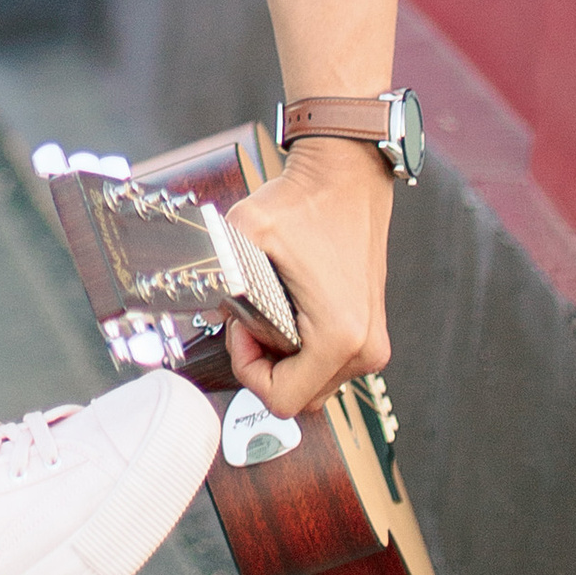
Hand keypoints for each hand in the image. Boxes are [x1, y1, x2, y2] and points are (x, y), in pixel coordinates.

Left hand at [225, 136, 392, 417]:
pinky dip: (301, 349)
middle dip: (264, 366)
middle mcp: (364, 348)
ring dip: (282, 358)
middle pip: (299, 397)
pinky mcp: (369, 330)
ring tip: (268, 311)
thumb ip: (218, 276)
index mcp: (339, 337)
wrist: (347, 175)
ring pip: (313, 383)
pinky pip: (327, 364)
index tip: (242, 327)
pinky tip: (287, 311)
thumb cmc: (305, 201)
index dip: (248, 370)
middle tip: (250, 320)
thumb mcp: (245, 234)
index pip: (281, 399)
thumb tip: (204, 310)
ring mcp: (371, 341)